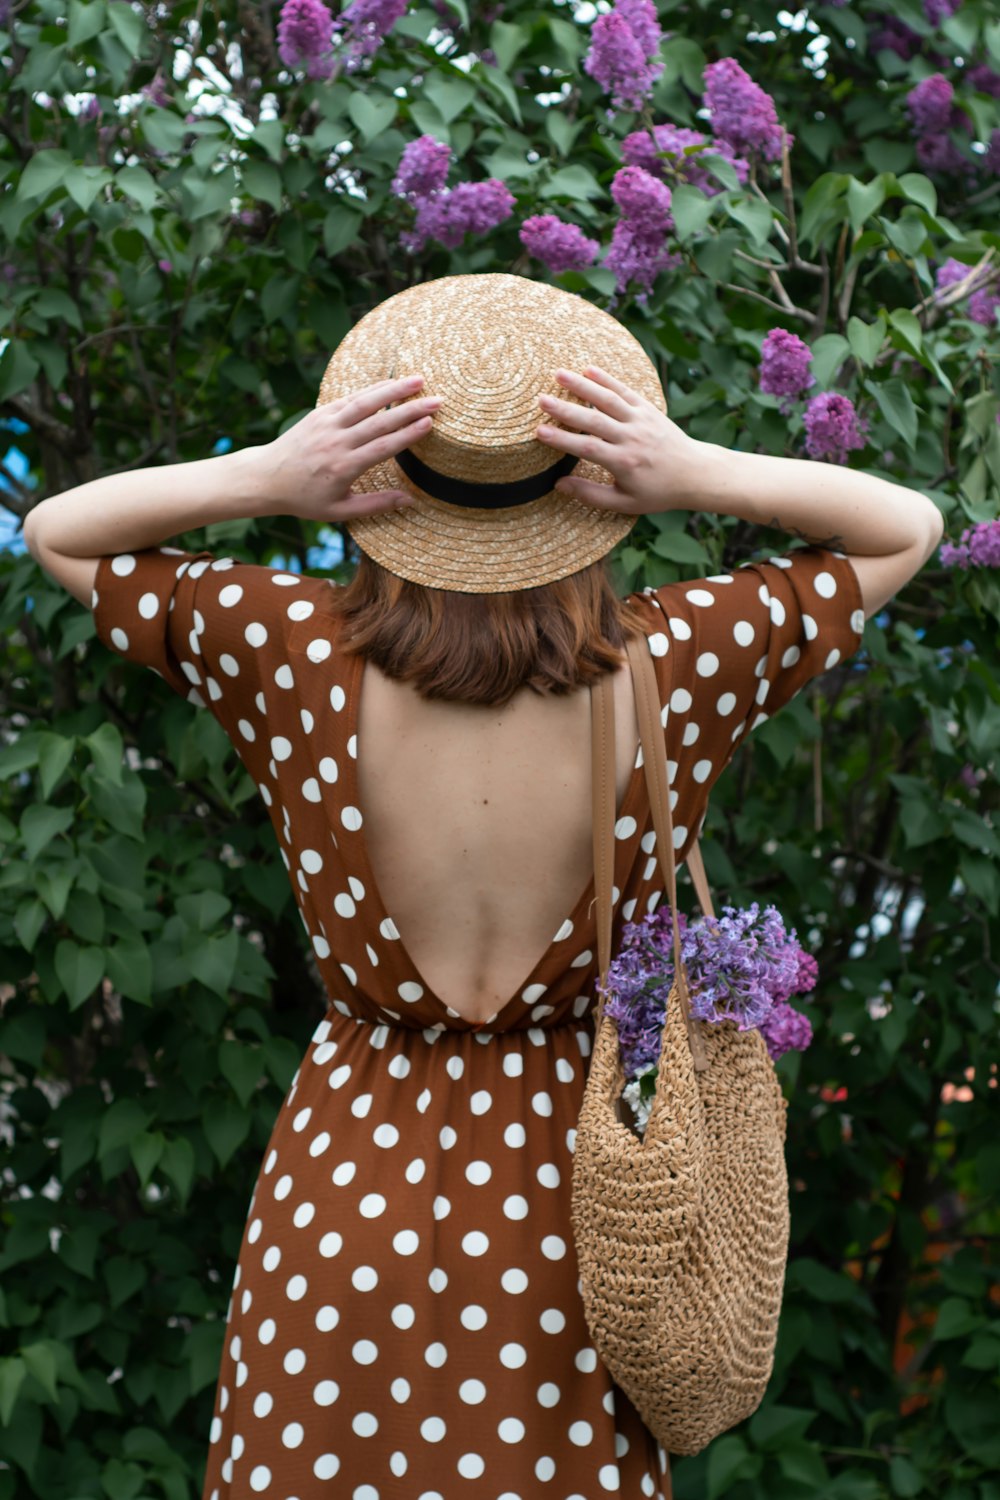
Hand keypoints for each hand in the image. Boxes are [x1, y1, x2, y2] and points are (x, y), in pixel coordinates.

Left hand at [252, 374, 441, 521]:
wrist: (266, 478)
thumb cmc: (305, 499)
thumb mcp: (340, 511)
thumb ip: (376, 505)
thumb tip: (410, 501)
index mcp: (343, 468)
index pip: (382, 447)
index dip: (407, 434)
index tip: (429, 423)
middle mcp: (336, 442)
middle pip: (379, 421)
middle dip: (411, 409)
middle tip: (437, 400)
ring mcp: (327, 424)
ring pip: (365, 402)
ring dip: (393, 389)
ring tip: (419, 380)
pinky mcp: (319, 413)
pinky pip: (349, 398)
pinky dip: (371, 389)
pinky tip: (390, 383)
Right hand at [536, 365, 705, 514]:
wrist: (695, 474)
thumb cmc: (658, 492)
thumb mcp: (624, 503)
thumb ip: (591, 495)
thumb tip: (559, 485)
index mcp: (624, 462)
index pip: (587, 447)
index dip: (562, 439)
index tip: (540, 432)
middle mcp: (632, 438)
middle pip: (594, 420)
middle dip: (565, 409)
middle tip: (541, 400)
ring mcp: (641, 420)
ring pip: (608, 399)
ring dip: (583, 385)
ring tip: (559, 374)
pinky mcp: (649, 409)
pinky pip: (626, 391)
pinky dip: (607, 379)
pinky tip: (589, 370)